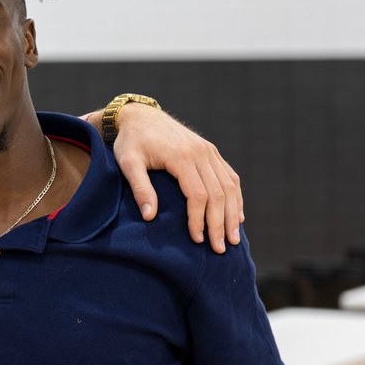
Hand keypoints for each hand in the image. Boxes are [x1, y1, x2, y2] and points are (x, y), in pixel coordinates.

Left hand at [111, 104, 242, 252]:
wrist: (139, 116)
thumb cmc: (131, 142)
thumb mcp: (128, 163)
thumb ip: (139, 188)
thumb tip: (150, 216)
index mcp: (181, 156)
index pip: (198, 195)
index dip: (199, 219)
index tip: (197, 240)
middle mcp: (200, 152)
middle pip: (218, 193)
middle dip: (220, 223)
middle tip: (220, 248)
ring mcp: (208, 150)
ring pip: (229, 185)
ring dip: (232, 213)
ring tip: (232, 238)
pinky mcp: (210, 151)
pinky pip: (229, 176)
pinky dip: (235, 197)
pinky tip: (236, 215)